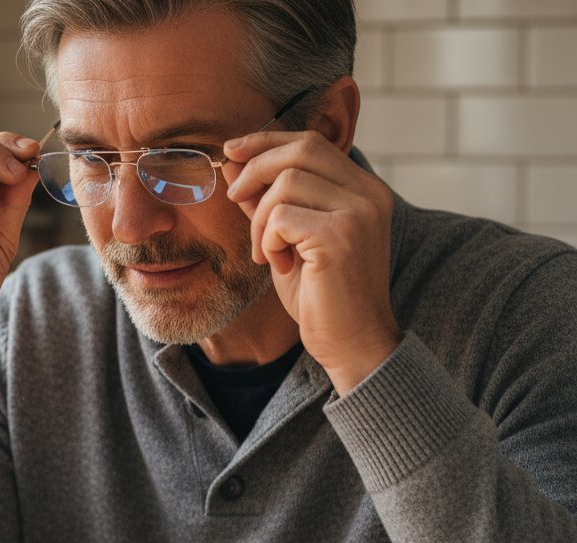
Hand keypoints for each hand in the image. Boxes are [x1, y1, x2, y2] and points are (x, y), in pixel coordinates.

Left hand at [222, 131, 399, 393]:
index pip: (311, 142)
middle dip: (255, 170)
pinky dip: (267, 240)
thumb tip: (233, 163)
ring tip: (266, 253)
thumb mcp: (287, 241)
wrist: (350, 343)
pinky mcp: (341, 236)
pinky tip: (279, 265)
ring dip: (260, 219)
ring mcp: (359, 213)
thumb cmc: (321, 296)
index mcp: (363, 190)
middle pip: (300, 150)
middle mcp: (369, 194)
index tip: (231, 150)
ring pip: (286, 183)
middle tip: (235, 200)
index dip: (267, 141)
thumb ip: (267, 202)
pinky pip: (282, 217)